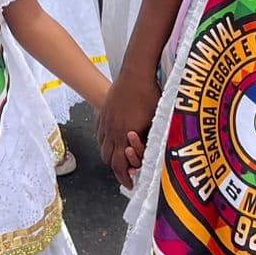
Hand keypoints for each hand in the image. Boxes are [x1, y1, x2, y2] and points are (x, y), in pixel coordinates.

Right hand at [97, 66, 159, 188]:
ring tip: (119, 158)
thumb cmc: (150, 94)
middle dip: (116, 169)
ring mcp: (105, 119)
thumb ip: (151, 140)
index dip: (124, 177)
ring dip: (109, 155)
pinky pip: (99, 132)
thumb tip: (153, 155)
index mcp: (124, 134)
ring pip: (102, 146)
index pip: (119, 165)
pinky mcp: (103, 111)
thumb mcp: (155, 121)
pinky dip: (105, 140)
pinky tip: (113, 139)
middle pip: (107, 158)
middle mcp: (111, 129)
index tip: (130, 184)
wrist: (136, 71)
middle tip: (125, 173)